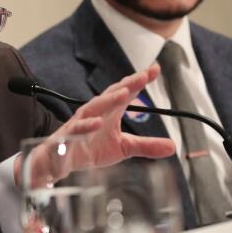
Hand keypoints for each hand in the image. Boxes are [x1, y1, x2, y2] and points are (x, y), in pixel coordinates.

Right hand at [55, 65, 174, 163]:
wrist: (58, 163)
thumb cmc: (88, 150)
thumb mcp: (122, 149)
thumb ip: (145, 146)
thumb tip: (173, 147)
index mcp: (108, 113)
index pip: (124, 93)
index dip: (138, 82)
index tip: (155, 69)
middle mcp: (93, 115)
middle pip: (110, 96)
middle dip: (126, 85)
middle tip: (143, 76)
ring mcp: (78, 126)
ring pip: (92, 109)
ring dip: (107, 100)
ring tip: (123, 94)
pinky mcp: (65, 139)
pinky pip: (74, 131)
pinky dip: (84, 127)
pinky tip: (96, 123)